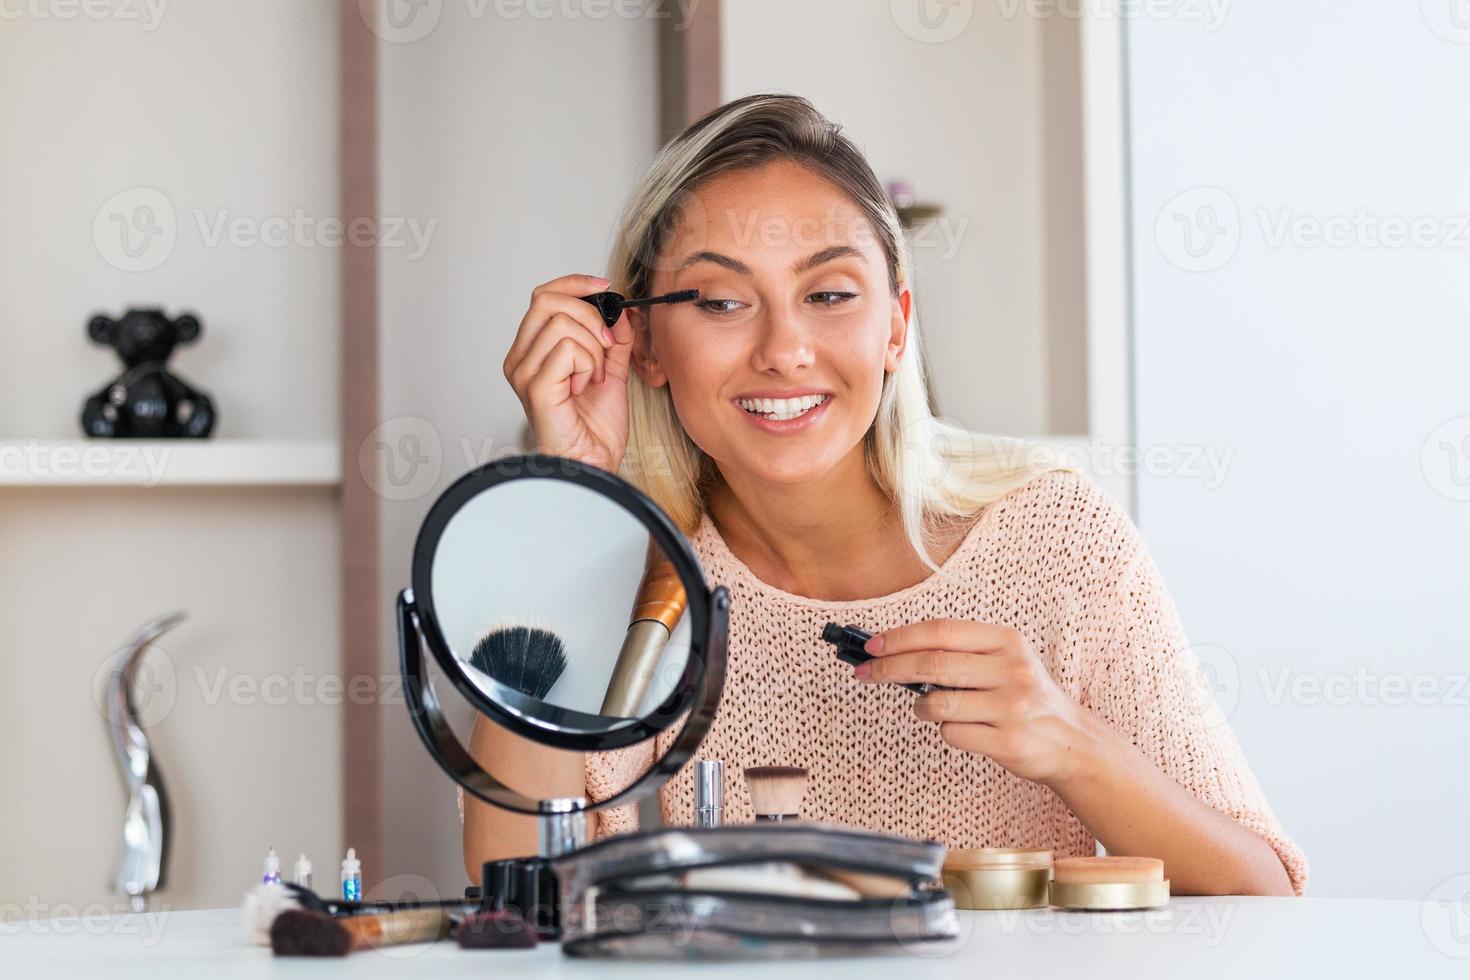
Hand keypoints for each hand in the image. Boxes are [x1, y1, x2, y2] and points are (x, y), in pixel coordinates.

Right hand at [503, 273, 635, 471]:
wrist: (594, 462)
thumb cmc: (594, 428)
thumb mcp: (611, 369)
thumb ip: (613, 338)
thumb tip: (620, 308)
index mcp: (532, 350)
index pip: (544, 295)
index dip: (575, 284)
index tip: (606, 288)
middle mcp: (520, 358)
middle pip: (548, 300)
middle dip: (589, 315)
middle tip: (606, 346)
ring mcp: (524, 372)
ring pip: (563, 324)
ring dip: (593, 348)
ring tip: (593, 376)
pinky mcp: (535, 385)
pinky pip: (567, 348)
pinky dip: (588, 364)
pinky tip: (585, 386)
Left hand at [855, 618, 1100, 786]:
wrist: (1070, 740)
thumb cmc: (1024, 696)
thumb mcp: (1004, 661)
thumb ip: (961, 653)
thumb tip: (895, 651)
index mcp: (1007, 641)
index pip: (942, 631)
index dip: (901, 637)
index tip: (872, 646)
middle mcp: (1012, 670)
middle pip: (932, 663)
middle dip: (889, 668)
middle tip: (865, 673)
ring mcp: (1012, 707)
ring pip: (937, 703)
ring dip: (920, 707)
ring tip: (928, 708)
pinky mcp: (1008, 742)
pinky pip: (951, 733)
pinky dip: (945, 731)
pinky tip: (962, 728)